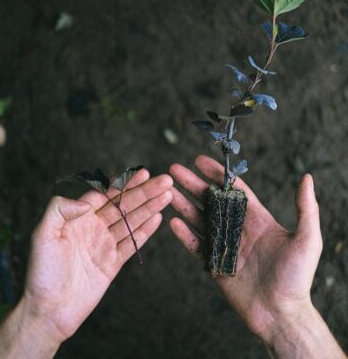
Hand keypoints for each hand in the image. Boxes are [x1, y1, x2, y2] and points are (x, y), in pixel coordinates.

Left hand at [22, 169, 172, 345]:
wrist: (49, 311)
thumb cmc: (42, 273)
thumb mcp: (42, 235)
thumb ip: (59, 210)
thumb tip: (85, 201)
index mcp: (78, 217)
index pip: (106, 193)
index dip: (125, 183)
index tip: (143, 174)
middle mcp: (93, 227)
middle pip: (124, 205)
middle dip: (145, 192)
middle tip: (165, 181)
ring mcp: (105, 244)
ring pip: (132, 221)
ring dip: (150, 207)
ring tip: (167, 195)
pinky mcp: (113, 262)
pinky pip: (132, 243)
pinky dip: (146, 231)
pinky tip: (158, 218)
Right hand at [169, 155, 321, 340]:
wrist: (281, 314)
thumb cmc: (297, 277)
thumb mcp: (307, 240)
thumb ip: (305, 208)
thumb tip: (307, 177)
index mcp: (256, 218)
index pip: (233, 189)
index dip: (216, 174)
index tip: (199, 160)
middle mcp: (237, 228)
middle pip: (210, 200)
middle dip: (192, 184)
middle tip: (174, 170)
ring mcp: (224, 245)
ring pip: (199, 219)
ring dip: (183, 204)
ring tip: (168, 191)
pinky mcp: (215, 264)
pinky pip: (196, 246)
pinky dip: (183, 234)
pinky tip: (172, 221)